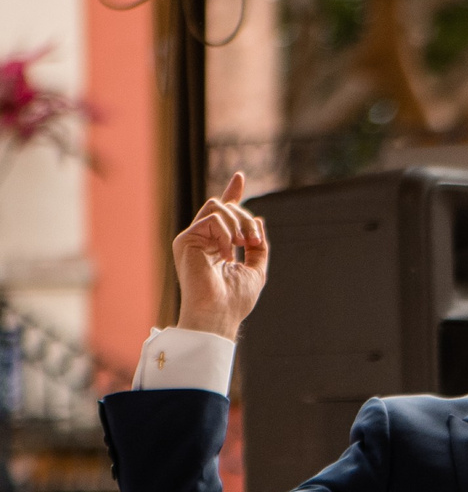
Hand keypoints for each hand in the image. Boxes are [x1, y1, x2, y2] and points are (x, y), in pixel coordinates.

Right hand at [173, 171, 267, 338]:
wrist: (218, 315)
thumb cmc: (235, 300)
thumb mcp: (256, 270)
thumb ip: (258, 247)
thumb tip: (258, 220)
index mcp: (217, 246)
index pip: (223, 214)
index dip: (232, 194)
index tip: (239, 176)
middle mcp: (202, 239)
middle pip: (224, 207)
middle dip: (245, 217)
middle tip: (254, 240)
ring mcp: (193, 238)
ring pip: (218, 207)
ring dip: (238, 223)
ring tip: (244, 244)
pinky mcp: (185, 239)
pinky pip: (213, 219)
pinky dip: (226, 234)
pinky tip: (227, 254)